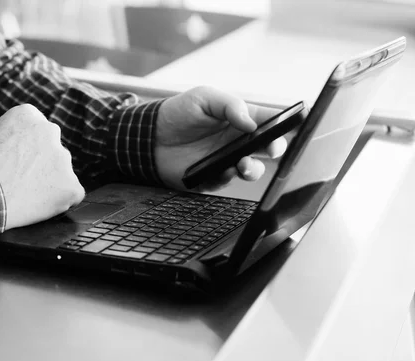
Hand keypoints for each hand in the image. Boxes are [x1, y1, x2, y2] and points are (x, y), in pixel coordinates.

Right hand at [0, 104, 84, 228]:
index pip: (38, 133)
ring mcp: (63, 158)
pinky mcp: (71, 185)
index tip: (16, 163)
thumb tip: (25, 152)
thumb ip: (15, 138)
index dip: (27, 152)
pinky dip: (59, 203)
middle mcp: (50, 130)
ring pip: (62, 173)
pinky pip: (72, 195)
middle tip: (20, 182)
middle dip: (42, 166)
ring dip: (49, 184)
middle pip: (52, 151)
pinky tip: (37, 206)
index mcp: (28, 115)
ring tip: (23, 195)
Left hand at [154, 86, 287, 190]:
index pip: (270, 121)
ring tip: (245, 164)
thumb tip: (251, 122)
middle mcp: (238, 141)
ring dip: (254, 169)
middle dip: (275, 149)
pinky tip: (225, 170)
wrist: (148, 136)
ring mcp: (226, 160)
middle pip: (268, 148)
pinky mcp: (211, 177)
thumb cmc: (177, 112)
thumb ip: (229, 105)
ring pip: (252, 169)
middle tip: (271, 148)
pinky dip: (228, 177)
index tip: (293, 127)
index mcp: (240, 119)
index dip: (286, 124)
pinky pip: (226, 181)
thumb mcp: (203, 97)